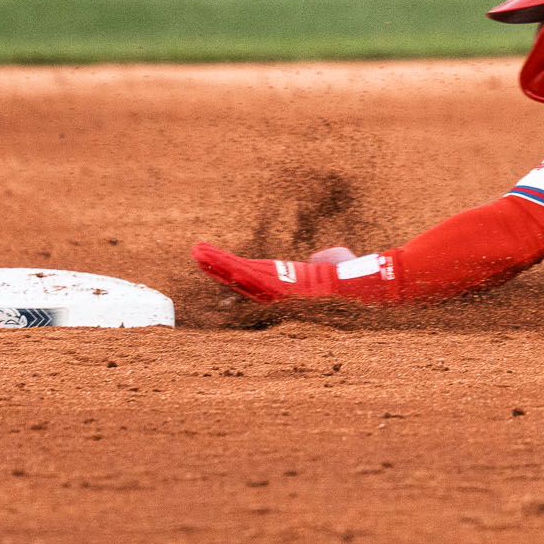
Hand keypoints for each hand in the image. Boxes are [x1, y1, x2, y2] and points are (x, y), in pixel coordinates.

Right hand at [192, 242, 339, 302]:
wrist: (348, 284)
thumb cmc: (346, 277)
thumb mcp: (331, 264)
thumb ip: (324, 259)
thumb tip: (318, 257)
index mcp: (285, 288)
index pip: (254, 281)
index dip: (235, 276)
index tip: (219, 272)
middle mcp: (272, 292)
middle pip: (238, 279)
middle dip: (217, 269)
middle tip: (197, 257)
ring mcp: (267, 288)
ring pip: (235, 274)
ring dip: (213, 263)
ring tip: (195, 252)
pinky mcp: (265, 282)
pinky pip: (239, 271)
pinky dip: (220, 262)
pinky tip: (204, 254)